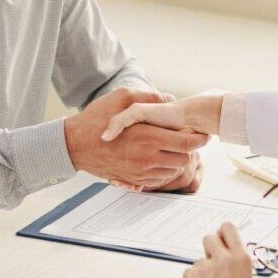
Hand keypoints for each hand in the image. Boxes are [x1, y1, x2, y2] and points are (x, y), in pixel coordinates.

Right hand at [64, 88, 207, 185]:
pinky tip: (159, 158)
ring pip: (172, 171)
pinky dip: (163, 171)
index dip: (199, 139)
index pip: (187, 143)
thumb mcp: (121, 97)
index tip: (203, 134)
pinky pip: (158, 180)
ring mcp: (141, 171)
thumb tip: (169, 99)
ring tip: (172, 148)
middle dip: (189, 150)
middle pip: (184, 159)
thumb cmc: (96, 119)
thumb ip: (149, 97)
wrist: (74, 145)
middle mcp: (148, 157)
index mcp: (149, 136)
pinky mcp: (133, 179)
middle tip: (186, 140)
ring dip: (176, 160)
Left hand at [182, 222, 253, 277]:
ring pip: (199, 258)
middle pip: (209, 237)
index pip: (227, 228)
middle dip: (209, 249)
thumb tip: (224, 248)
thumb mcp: (245, 276)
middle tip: (213, 263)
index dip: (222, 233)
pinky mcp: (192, 275)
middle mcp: (224, 257)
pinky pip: (190, 271)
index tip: (220, 238)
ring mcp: (207, 265)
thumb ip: (234, 259)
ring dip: (203, 268)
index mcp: (241, 257)